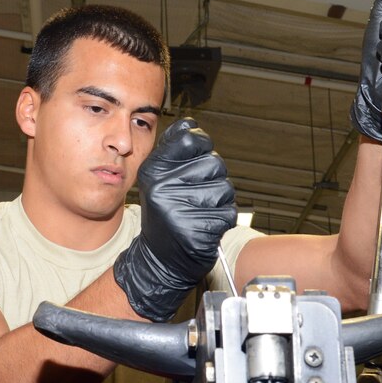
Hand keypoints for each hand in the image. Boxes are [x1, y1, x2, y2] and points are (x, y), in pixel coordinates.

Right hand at [114, 118, 235, 321]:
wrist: (159, 259)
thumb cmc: (165, 213)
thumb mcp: (159, 177)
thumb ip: (174, 149)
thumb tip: (190, 124)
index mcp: (153, 170)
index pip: (191, 139)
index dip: (202, 146)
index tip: (195, 159)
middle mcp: (162, 188)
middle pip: (214, 163)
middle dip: (213, 178)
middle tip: (195, 194)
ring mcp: (179, 211)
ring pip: (225, 189)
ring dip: (220, 201)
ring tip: (200, 211)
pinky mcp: (197, 232)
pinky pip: (228, 213)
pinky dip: (222, 220)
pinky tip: (204, 226)